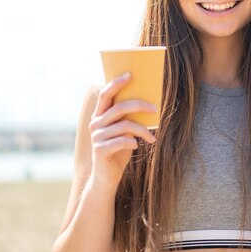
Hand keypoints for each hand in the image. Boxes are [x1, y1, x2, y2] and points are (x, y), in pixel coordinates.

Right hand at [88, 72, 157, 187]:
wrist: (106, 177)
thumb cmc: (118, 150)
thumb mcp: (124, 131)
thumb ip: (127, 118)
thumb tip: (148, 103)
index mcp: (99, 116)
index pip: (105, 94)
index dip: (116, 83)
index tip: (131, 74)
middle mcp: (95, 123)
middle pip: (119, 107)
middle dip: (139, 105)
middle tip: (155, 109)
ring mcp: (96, 137)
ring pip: (125, 125)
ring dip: (143, 131)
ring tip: (152, 138)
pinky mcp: (100, 150)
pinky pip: (122, 141)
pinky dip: (133, 143)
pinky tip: (136, 147)